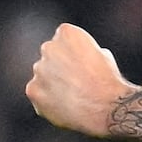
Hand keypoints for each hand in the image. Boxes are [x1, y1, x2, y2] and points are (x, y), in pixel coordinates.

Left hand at [24, 21, 131, 138]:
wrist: (105, 108)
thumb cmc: (108, 83)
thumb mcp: (102, 56)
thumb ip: (83, 52)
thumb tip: (77, 60)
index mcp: (67, 33)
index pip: (63, 40)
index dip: (74, 55)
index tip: (83, 67)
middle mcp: (48, 47)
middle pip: (50, 56)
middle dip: (59, 68)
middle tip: (76, 84)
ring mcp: (38, 69)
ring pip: (42, 76)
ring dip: (52, 84)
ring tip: (73, 99)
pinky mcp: (32, 90)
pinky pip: (37, 94)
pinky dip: (47, 101)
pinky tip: (65, 109)